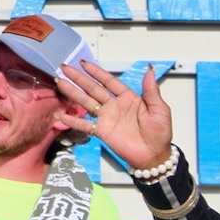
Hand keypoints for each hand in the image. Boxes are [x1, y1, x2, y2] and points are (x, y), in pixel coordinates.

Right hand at [54, 61, 172, 171]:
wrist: (154, 156)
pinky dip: (73, 120)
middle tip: (65, 68)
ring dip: (73, 93)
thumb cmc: (160, 133)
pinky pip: (85, 124)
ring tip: (59, 83)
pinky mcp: (102, 132)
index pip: (109, 81)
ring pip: (86, 102)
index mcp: (128, 97)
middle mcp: (114, 105)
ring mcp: (106, 118)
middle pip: (93, 89)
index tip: (84, 63)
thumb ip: (151, 90)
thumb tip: (149, 69)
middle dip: (79, 78)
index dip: (96, 72)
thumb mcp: (159, 109)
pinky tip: (61, 115)